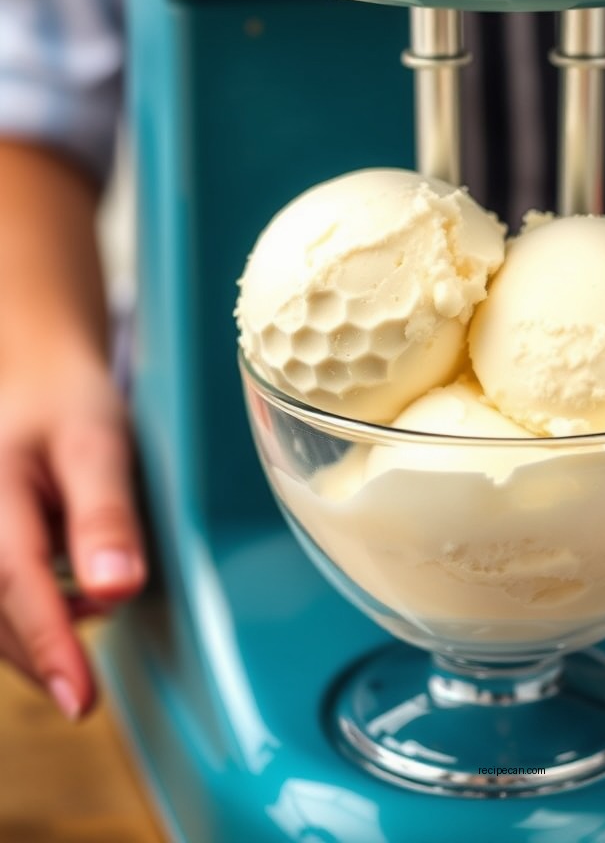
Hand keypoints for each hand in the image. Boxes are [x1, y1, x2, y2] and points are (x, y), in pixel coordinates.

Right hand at [0, 350, 144, 718]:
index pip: (16, 584)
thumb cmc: (70, 404)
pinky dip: (29, 616)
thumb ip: (104, 515)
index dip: (50, 646)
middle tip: (83, 693)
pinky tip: (72, 607)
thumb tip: (119, 589)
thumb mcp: (99, 446)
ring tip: (84, 631)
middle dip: (41, 656)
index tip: (79, 699)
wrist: (36, 376)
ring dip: (33, 640)